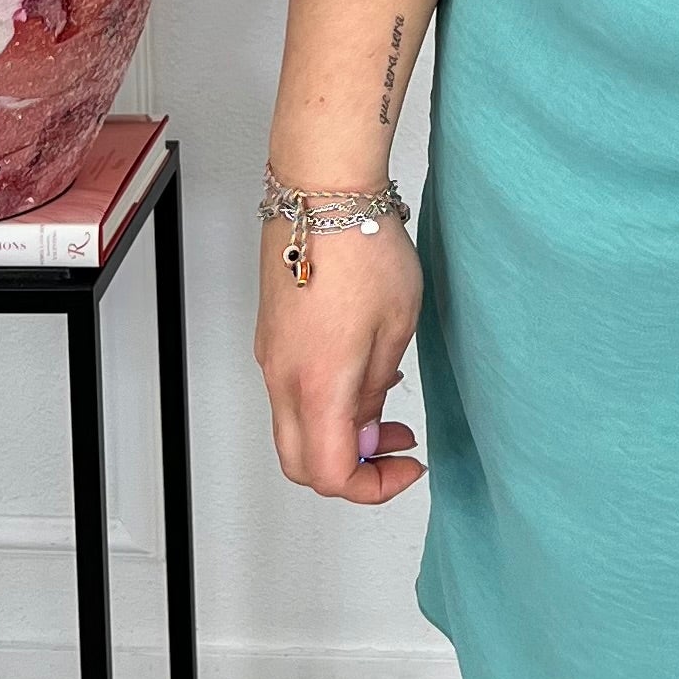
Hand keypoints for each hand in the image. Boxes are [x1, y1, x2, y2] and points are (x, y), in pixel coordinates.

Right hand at [254, 214, 427, 501]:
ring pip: (293, 428)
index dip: (372, 487)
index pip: (329, 474)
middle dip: (352, 471)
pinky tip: (363, 374)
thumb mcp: (396, 327)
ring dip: (338, 435)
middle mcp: (283, 376)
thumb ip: (376, 389)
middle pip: (300, 463)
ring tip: (387, 409)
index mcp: (318, 383)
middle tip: (394, 447)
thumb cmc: (363, 246)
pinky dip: (325, 403)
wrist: (322, 191)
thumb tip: (364, 430)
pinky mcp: (271, 337)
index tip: (407, 465)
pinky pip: (291, 392)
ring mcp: (271, 356)